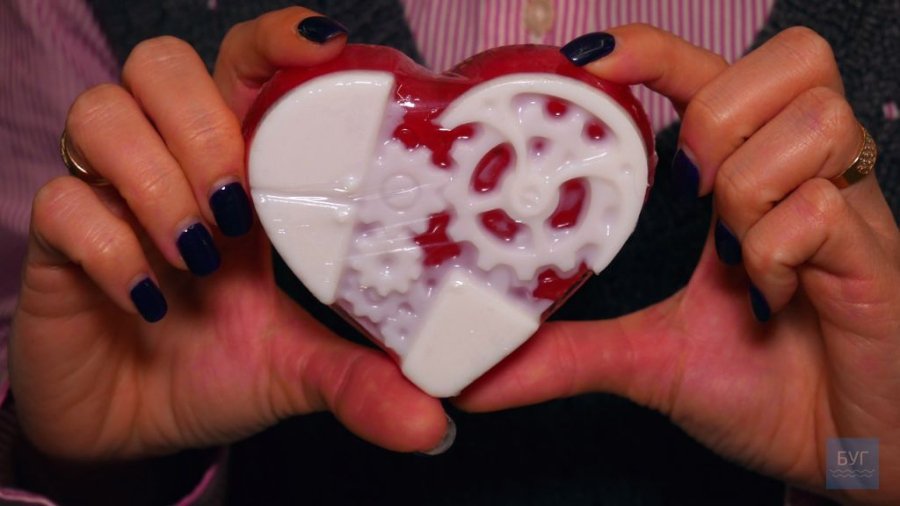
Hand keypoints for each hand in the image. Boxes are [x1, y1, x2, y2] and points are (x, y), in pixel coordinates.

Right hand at [11, 7, 445, 459]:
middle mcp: (174, 168)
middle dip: (201, 124)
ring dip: (155, 177)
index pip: (246, 69)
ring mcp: (110, 197)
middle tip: (234, 206)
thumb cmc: (219, 373)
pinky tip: (148, 299)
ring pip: (99, 111)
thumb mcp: (299, 371)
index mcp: (244, 174)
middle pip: (161, 63)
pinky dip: (111, 245)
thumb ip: (360, 384)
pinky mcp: (56, 241)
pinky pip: (62, 203)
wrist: (137, 429)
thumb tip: (433, 424)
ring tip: (194, 251)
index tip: (322, 48)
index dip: (273, 41)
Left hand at [458, 25, 899, 503]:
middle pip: (789, 60)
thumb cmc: (764, 391)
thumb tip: (479, 374)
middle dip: (717, 113)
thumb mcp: (648, 361)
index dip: (655, 52)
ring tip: (735, 257)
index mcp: (747, 184)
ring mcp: (846, 209)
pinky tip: (771, 296)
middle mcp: (803, 179)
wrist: (842, 455)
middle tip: (691, 189)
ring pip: (808, 121)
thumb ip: (569, 354)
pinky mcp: (875, 253)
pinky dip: (773, 254)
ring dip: (747, 188)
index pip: (710, 76)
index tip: (590, 59)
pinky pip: (816, 209)